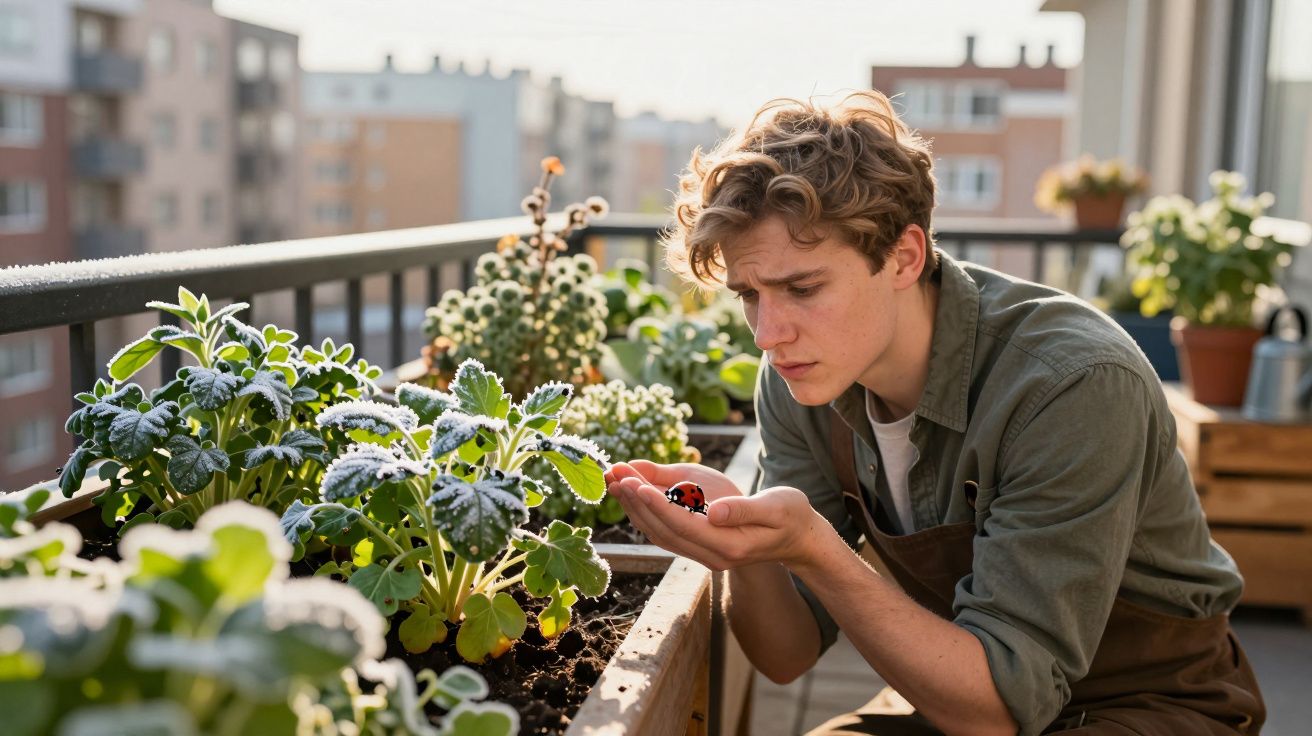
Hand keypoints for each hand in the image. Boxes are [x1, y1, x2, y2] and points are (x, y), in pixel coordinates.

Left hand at [603, 460, 826, 570]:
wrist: (798, 538)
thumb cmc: (791, 516)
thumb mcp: (777, 508)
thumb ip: (745, 510)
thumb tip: (715, 512)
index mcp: (730, 546)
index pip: (684, 525)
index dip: (657, 504)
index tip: (635, 483)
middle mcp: (712, 556)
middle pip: (664, 531)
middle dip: (637, 503)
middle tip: (614, 475)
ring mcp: (704, 554)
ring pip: (660, 534)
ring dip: (635, 508)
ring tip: (615, 480)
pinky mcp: (699, 546)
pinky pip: (665, 531)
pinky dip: (646, 512)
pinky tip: (634, 493)